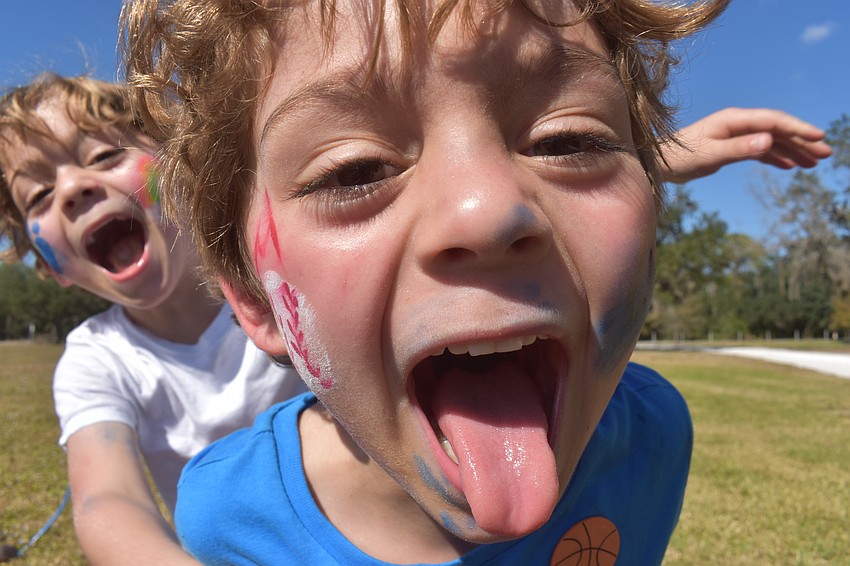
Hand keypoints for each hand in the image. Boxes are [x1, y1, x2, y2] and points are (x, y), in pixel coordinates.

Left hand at [660, 108, 832, 183]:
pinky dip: (775, 157)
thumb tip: (769, 140)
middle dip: (802, 141)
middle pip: (777, 129)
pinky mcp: (731, 147)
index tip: (818, 137)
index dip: (797, 127)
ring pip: (771, 141)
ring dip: (793, 150)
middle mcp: (737, 124)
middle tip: (826, 154)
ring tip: (814, 163)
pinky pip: (759, 150)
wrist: (658, 163)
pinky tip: (790, 166)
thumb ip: (739, 148)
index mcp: (734, 120)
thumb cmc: (680, 158)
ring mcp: (735, 135)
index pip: (773, 121)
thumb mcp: (710, 155)